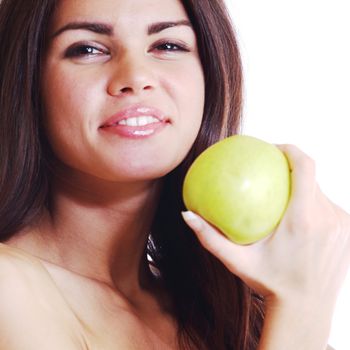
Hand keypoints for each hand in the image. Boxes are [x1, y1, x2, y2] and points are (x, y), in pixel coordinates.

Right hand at [182, 144, 349, 307]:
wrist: (306, 311)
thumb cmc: (270, 284)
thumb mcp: (237, 261)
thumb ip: (210, 237)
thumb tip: (187, 215)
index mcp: (303, 220)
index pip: (304, 167)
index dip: (291, 149)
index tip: (274, 148)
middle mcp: (327, 218)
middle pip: (311, 178)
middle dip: (291, 172)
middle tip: (271, 174)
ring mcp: (342, 226)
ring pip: (320, 193)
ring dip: (301, 190)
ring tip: (282, 197)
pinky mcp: (348, 233)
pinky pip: (328, 208)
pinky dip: (312, 206)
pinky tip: (296, 219)